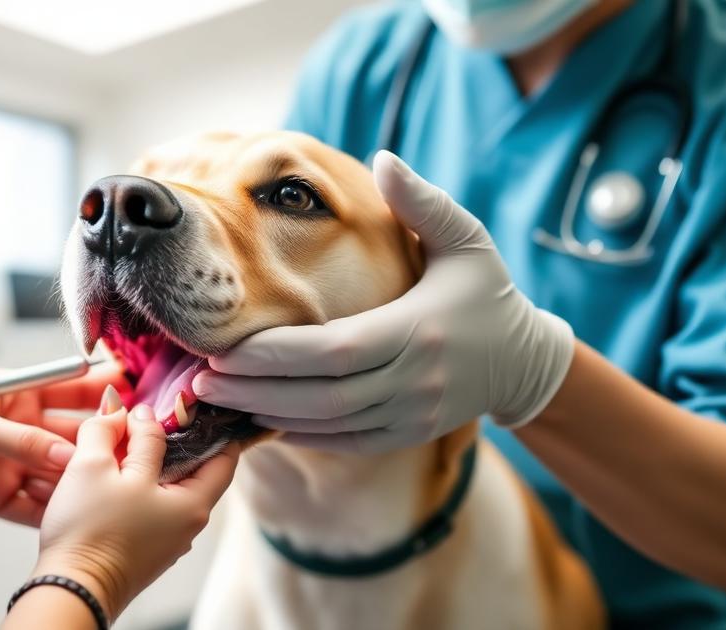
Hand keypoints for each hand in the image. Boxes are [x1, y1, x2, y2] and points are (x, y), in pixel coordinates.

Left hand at [0, 364, 125, 525]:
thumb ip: (20, 441)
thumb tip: (67, 458)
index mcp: (15, 390)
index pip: (70, 385)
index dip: (104, 389)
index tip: (138, 398)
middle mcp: (19, 423)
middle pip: (70, 435)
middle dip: (98, 446)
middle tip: (132, 459)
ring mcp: (8, 459)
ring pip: (54, 472)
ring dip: (75, 483)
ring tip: (103, 495)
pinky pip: (29, 502)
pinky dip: (46, 510)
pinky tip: (67, 519)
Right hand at [30, 387, 239, 619]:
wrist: (70, 590)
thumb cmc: (89, 533)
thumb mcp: (95, 466)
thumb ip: (109, 429)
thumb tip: (121, 410)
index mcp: (194, 502)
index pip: (222, 454)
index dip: (203, 422)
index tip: (184, 401)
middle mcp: (188, 523)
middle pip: (192, 468)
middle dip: (171, 439)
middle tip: (147, 416)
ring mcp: (167, 538)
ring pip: (167, 486)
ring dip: (148, 462)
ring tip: (121, 441)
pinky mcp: (144, 548)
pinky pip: (150, 506)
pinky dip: (136, 485)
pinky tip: (110, 474)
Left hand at [193, 151, 573, 453]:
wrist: (525, 361)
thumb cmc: (486, 293)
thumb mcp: (467, 240)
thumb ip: (424, 202)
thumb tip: (383, 158)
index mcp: (418, 331)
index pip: (333, 352)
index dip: (274, 356)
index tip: (224, 349)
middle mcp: (413, 381)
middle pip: (319, 396)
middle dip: (255, 390)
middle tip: (200, 378)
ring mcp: (410, 415)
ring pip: (326, 425)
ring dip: (268, 413)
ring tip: (218, 396)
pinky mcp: (406, 435)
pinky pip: (343, 442)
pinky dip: (300, 433)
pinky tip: (261, 416)